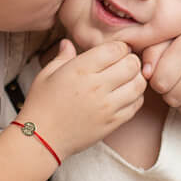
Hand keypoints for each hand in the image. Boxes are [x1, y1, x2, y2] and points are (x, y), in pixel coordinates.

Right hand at [21, 39, 145, 158]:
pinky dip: (135, 97)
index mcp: (80, 69)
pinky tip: (124, 95)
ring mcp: (107, 106)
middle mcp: (97, 86)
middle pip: (132, 64)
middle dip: (130, 60)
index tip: (114, 51)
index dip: (119, 47)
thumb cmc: (41, 104)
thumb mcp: (47, 74)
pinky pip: (136, 105)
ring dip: (136, 78)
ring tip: (125, 79)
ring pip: (139, 84)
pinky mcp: (113, 123)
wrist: (41, 138)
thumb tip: (68, 42)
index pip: (116, 49)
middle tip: (122, 63)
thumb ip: (63, 56)